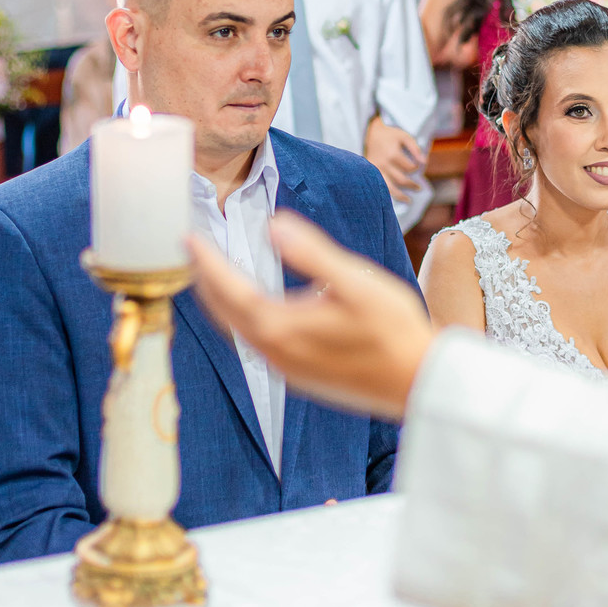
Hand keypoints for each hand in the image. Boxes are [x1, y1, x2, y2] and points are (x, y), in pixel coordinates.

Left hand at [188, 211, 432, 417]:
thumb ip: (312, 252)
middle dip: (205, 280)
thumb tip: (274, 224)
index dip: (206, 261)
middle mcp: (275, 353)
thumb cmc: (394, 329)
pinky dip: (242, 319)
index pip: (229, 289)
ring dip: (221, 302)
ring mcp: (286, 369)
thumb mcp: (355, 281)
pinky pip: (255, 343)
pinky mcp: (300, 377)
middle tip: (191, 250)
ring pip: (238, 331)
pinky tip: (252, 308)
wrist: (420, 382)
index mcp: (282, 327)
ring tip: (213, 274)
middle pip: (225, 313)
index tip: (187, 237)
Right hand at [364, 115, 424, 199]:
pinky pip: (380, 187)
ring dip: (401, 196)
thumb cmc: (390, 135)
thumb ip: (415, 149)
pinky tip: (395, 197)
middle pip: (401, 180)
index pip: (409, 168)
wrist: (370, 134)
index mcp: (393, 155)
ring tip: (409, 200)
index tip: (417, 167)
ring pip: (390, 189)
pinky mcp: (371, 174)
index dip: (415, 169)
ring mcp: (376, 170)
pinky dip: (388, 194)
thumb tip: (424, 162)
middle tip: (418, 188)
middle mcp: (384, 164)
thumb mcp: (404, 137)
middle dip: (412, 185)